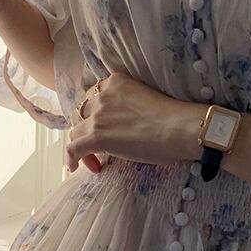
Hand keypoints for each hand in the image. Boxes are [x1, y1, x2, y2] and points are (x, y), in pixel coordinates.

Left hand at [65, 73, 206, 173]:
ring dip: (82, 147)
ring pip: (75, 131)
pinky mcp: (96, 135)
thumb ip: (126, 107)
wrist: (179, 128)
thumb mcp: (143, 100)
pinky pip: (73, 148)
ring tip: (94, 162)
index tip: (102, 128)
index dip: (93, 115)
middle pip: (80, 114)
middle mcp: (102, 95)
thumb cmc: (172, 119)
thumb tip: (122, 128)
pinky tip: (74, 168)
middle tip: (95, 147)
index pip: (92, 98)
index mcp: (115, 82)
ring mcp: (98, 115)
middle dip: (85, 130)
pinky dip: (71, 159)